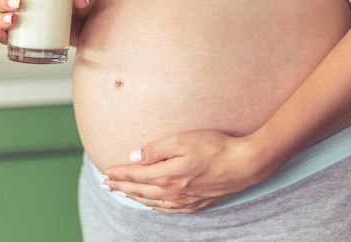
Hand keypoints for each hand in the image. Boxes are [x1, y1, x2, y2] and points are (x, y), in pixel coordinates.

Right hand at [0, 0, 89, 43]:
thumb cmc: (68, 1)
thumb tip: (81, 0)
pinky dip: (0, 35)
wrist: (78, 23)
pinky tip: (1, 35)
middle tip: (18, 3)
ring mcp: (14, 18)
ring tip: (13, 20)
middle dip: (3, 0)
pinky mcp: (19, 35)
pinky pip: (4, 35)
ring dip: (1, 18)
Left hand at [101, 130, 262, 213]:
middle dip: (120, 186)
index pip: (135, 174)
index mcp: (167, 175)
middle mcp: (173, 191)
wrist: (246, 164)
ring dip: (133, 197)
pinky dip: (154, 207)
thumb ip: (156, 149)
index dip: (118, 173)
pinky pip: (168, 209)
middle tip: (104, 185)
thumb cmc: (215, 147)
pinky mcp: (197, 203)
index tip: (104, 172)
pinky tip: (150, 205)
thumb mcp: (183, 140)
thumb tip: (134, 156)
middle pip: (139, 190)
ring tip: (122, 193)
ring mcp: (185, 200)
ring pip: (151, 201)